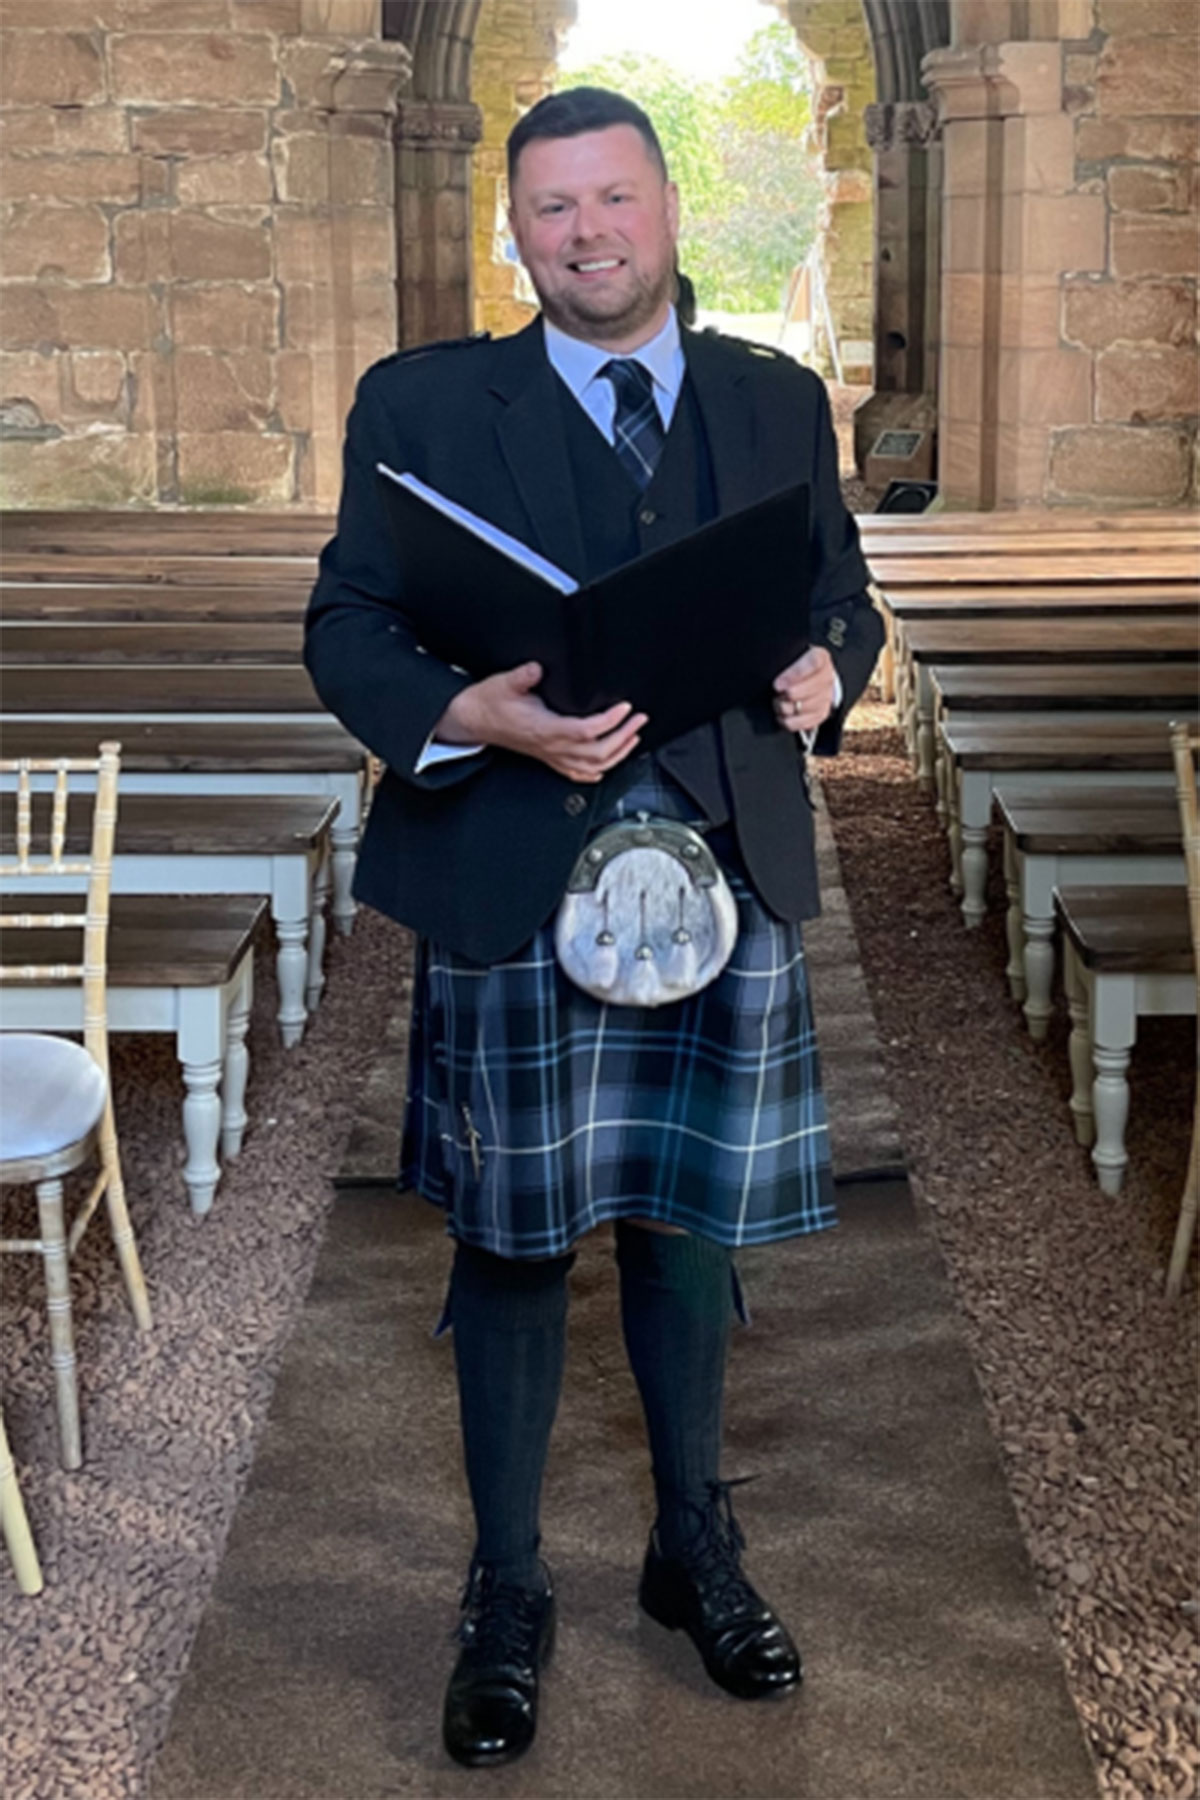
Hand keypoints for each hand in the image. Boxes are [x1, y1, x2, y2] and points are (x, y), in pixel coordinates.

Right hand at [435, 662, 647, 783]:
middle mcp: (552, 747)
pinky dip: (599, 770)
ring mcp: (552, 756)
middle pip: (598, 752)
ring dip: (618, 753)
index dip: (609, 721)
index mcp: (545, 729)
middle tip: (639, 719)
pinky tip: (609, 763)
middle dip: (624, 736)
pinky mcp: (550, 759)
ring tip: (634, 736)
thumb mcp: (504, 683)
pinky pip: (579, 774)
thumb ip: (523, 676)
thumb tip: (537, 668)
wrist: (474, 720)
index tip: (624, 707)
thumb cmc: (490, 703)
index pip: (586, 731)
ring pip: (594, 766)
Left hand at [772, 645, 834, 733]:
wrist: (806, 678)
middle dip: (789, 694)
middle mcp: (827, 677)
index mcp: (820, 657)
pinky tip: (781, 715)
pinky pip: (805, 722)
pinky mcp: (821, 714)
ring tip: (777, 702)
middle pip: (811, 688)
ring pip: (806, 707)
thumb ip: (782, 658)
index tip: (778, 683)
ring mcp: (826, 697)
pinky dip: (789, 721)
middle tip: (776, 694)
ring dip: (787, 707)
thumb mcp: (788, 656)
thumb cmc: (792, 665)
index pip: (814, 662)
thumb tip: (770, 666)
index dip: (796, 674)